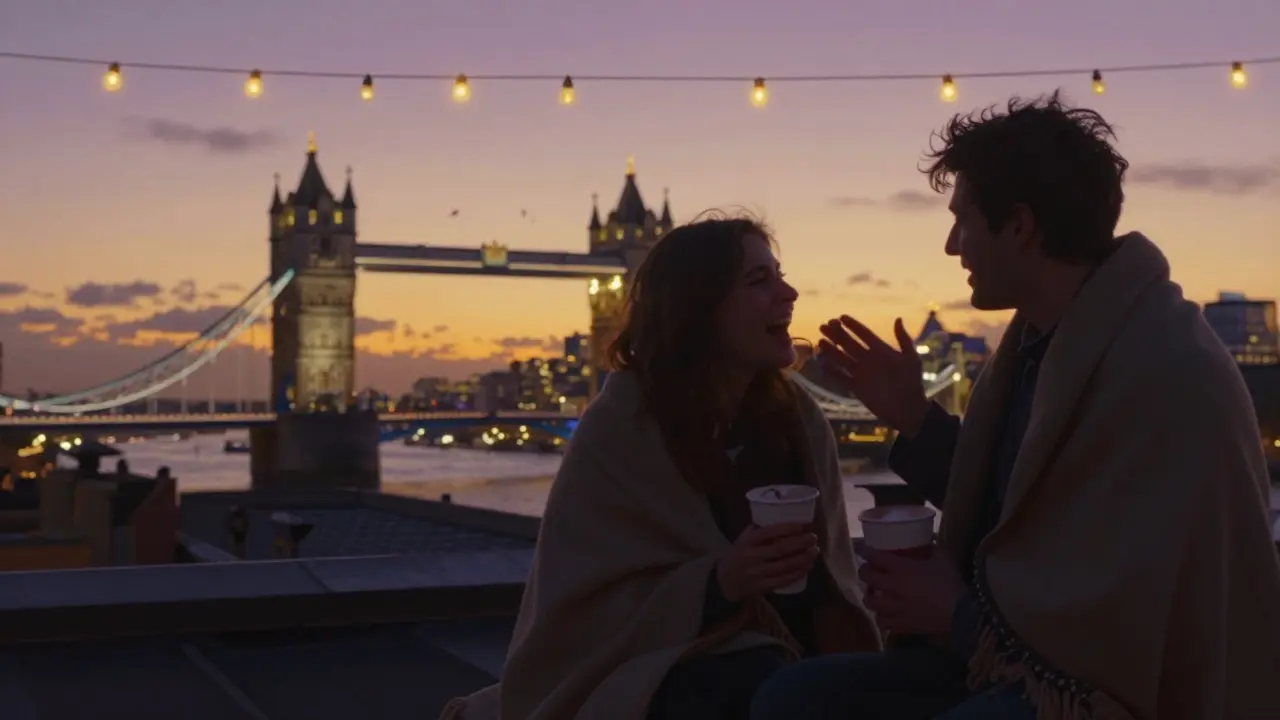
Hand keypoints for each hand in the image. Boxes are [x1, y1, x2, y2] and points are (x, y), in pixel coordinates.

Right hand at [716, 523, 819, 601]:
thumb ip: (759, 530)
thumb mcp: (743, 539)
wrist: (724, 582)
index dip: (787, 528)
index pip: (768, 532)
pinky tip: (807, 567)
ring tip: (814, 551)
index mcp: (747, 542)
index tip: (802, 525)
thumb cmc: (738, 555)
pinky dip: (798, 573)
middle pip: (780, 549)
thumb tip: (783, 517)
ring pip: (785, 565)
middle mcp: (752, 557)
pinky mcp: (763, 586)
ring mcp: (757, 573)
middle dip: (800, 543)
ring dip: (803, 558)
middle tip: (813, 538)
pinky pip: (784, 580)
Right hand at [818, 315, 929, 436]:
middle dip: (836, 334)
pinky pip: (840, 377)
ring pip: (842, 358)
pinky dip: (831, 371)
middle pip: (849, 343)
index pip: (864, 334)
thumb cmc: (912, 383)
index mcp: (881, 350)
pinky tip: (822, 363)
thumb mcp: (911, 359)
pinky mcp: (856, 387)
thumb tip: (898, 319)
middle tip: (825, 325)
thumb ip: (904, 340)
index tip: (841, 317)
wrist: (907, 409)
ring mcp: (861, 373)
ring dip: (831, 350)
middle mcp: (868, 359)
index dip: (853, 326)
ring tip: (820, 341)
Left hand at [854, 542, 966, 635]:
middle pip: (866, 577)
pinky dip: (882, 618)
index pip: (874, 556)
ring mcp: (894, 608)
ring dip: (870, 596)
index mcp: (900, 569)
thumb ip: (933, 547)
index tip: (860, 547)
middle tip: (869, 570)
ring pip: (870, 603)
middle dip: (864, 571)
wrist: (961, 613)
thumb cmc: (951, 582)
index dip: (863, 550)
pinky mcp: (901, 625)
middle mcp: (892, 588)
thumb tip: (929, 537)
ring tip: (875, 595)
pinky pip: (883, 623)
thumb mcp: (944, 558)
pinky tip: (887, 614)